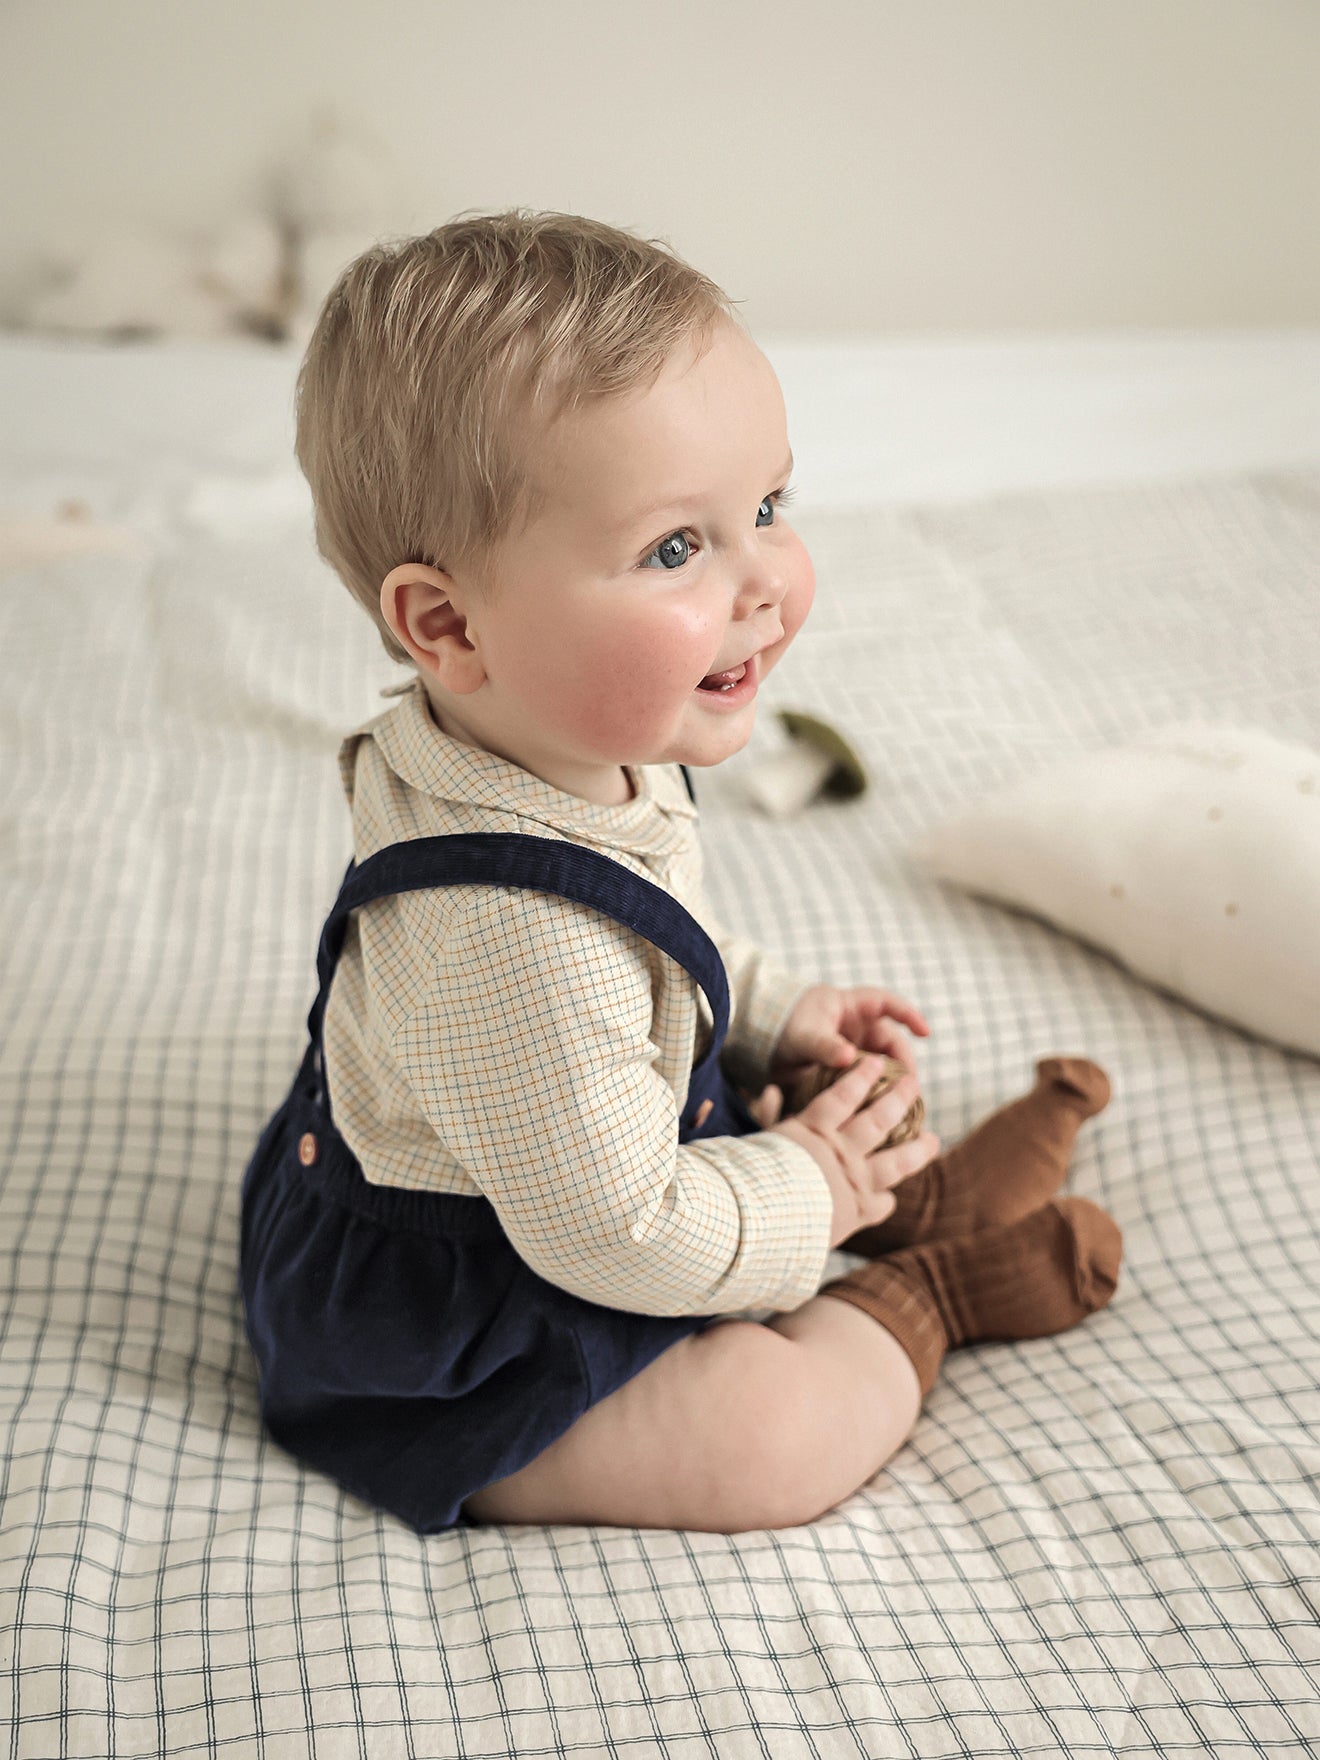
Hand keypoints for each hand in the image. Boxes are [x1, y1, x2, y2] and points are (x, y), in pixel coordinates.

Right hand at [767, 1053, 940, 1247]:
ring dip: (918, 1149)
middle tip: (914, 1085)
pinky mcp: (858, 1212)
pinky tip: (890, 1199)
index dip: (862, 1077)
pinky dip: (886, 1201)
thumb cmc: (752, 1177)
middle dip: (900, 1099)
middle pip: (880, 1120)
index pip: (844, 1095)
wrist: (762, 1222)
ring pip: (896, 1161)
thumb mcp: (759, 1139)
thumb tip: (769, 1091)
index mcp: (814, 1130)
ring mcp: (855, 1182)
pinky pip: (882, 1204)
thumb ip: (767, 1115)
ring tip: (933, 1139)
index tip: (878, 1063)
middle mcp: (841, 1152)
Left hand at [769, 983, 930, 1091]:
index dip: (909, 1014)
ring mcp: (855, 1048)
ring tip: (902, 1107)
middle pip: (891, 1042)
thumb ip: (823, 1045)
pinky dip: (875, 1094)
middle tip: (911, 1090)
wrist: (761, 1044)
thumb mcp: (801, 1035)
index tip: (926, 1032)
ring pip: (883, 1065)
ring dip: (892, 1083)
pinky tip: (882, 1113)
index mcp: (850, 1006)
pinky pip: (869, 1081)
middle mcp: (858, 1027)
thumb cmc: (783, 1027)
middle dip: (904, 1064)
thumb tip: (849, 1056)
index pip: (886, 1004)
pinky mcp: (848, 1071)